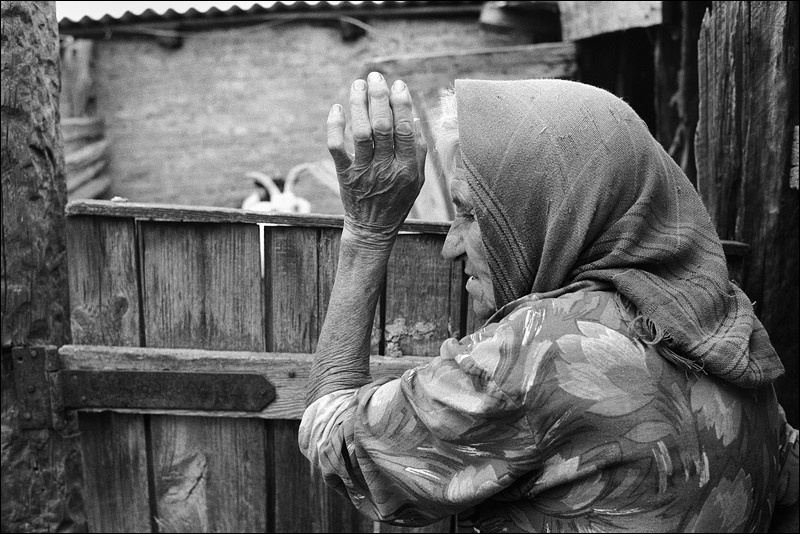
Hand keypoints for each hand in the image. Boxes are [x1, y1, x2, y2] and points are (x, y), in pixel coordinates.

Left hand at [327, 72, 425, 247]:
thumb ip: (419, 149)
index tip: (398, 84)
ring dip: (359, 104)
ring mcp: (364, 172)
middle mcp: (386, 169)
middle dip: (379, 97)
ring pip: (361, 132)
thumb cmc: (397, 200)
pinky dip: (335, 126)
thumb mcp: (417, 179)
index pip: (405, 130)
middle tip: (375, 76)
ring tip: (358, 84)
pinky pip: (337, 147)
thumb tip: (413, 116)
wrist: (372, 228)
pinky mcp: (345, 175)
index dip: (401, 104)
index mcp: (408, 168)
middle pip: (382, 126)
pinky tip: (337, 108)